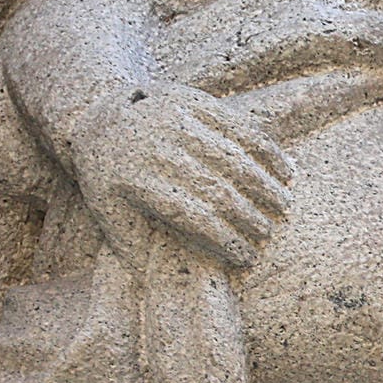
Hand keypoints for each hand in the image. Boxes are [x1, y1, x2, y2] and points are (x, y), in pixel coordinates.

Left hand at [67, 81, 293, 268]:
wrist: (96, 113)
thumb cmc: (108, 176)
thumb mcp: (107, 211)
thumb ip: (131, 247)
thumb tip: (158, 283)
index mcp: (134, 180)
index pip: (193, 217)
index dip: (225, 240)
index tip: (247, 258)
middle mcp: (157, 147)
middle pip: (218, 189)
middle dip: (250, 217)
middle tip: (269, 235)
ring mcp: (178, 119)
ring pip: (234, 157)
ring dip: (265, 185)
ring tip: (284, 207)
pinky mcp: (196, 100)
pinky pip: (240, 127)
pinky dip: (268, 150)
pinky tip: (286, 171)